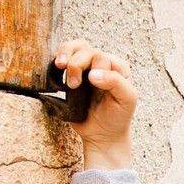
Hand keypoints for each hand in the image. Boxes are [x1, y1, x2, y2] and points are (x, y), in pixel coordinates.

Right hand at [52, 39, 137, 153]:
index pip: (103, 56)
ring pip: (74, 47)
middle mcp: (102, 64)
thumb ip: (116, 83)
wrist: (102, 135)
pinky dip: (58, 58)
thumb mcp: (127, 100)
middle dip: (77, 64)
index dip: (96, 66)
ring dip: (65, 54)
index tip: (93, 83)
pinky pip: (64, 57)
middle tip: (73, 84)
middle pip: (86, 50)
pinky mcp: (72, 74)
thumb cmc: (117, 117)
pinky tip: (57, 67)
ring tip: (60, 66)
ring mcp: (86, 68)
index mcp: (117, 68)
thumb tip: (92, 74)